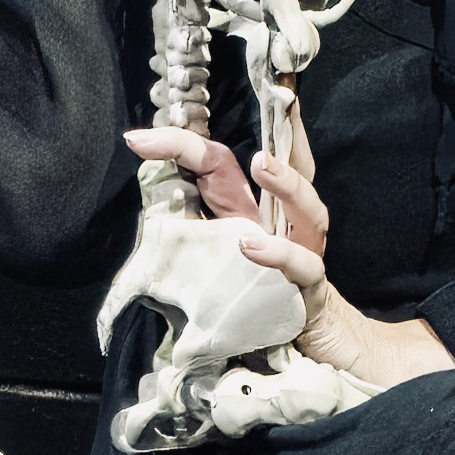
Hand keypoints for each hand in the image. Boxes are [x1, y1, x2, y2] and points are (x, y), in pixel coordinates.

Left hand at [125, 102, 448, 391]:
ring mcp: (303, 256)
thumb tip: (140, 222)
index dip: (183, 145)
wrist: (318, 358)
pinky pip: (302, 269)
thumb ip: (185, 246)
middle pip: (290, 166)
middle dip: (285, 127)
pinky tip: (252, 246)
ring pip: (308, 210)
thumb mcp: (213, 273)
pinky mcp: (311, 294)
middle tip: (274, 96)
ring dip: (288, 184)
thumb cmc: (259, 311)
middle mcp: (282, 228)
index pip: (222, 167)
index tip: (136, 138)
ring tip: (262, 163)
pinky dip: (278, 256)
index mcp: (251, 217)